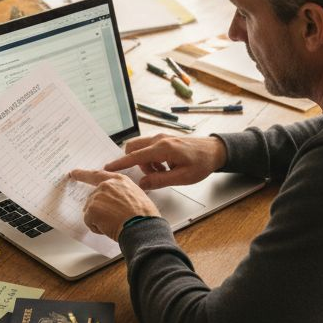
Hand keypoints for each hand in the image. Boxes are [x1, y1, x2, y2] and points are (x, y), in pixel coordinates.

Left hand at [68, 169, 159, 238]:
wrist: (142, 227)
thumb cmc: (144, 216)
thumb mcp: (136, 196)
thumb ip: (120, 193)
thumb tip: (113, 202)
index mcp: (119, 180)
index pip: (97, 175)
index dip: (84, 174)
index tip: (74, 173)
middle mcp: (106, 185)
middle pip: (93, 199)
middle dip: (99, 211)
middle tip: (114, 220)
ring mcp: (98, 196)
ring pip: (91, 212)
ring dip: (100, 220)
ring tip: (116, 223)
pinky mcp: (92, 209)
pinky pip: (89, 222)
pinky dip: (97, 228)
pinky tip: (110, 228)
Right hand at [104, 135, 226, 189]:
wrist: (215, 151)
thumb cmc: (202, 163)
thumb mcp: (182, 178)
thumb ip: (160, 181)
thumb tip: (142, 184)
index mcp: (163, 148)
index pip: (135, 156)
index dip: (120, 163)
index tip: (107, 168)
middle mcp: (159, 139)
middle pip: (133, 148)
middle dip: (136, 163)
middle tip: (152, 174)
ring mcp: (161, 137)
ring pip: (141, 148)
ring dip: (145, 162)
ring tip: (164, 172)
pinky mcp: (164, 139)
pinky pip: (149, 148)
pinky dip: (152, 159)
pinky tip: (166, 166)